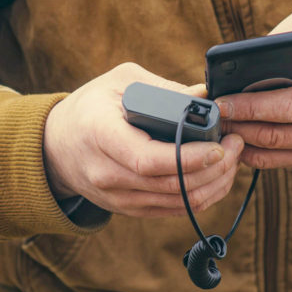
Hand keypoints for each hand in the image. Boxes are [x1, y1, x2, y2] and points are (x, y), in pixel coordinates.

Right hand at [43, 63, 244, 217]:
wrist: (55, 146)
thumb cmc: (91, 107)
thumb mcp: (120, 81)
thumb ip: (164, 88)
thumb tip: (206, 96)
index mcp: (102, 136)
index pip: (149, 159)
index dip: (189, 158)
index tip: (219, 146)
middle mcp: (108, 174)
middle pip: (172, 185)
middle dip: (215, 167)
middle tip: (236, 144)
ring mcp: (119, 197)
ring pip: (179, 202)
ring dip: (216, 183)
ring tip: (233, 157)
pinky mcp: (131, 209)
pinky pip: (175, 210)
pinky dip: (204, 195)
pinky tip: (218, 174)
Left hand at [216, 9, 291, 168]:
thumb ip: (281, 40)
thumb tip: (240, 64)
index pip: (289, 106)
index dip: (251, 106)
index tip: (221, 100)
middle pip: (277, 135)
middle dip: (239, 125)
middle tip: (212, 114)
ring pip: (275, 153)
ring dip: (243, 141)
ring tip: (220, 125)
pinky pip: (281, 161)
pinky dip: (255, 152)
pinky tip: (237, 136)